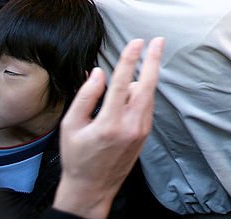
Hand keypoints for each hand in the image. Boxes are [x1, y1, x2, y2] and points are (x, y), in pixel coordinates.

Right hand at [53, 37, 164, 218]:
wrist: (92, 188)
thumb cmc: (77, 157)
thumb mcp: (71, 125)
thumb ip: (85, 96)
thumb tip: (99, 72)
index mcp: (110, 123)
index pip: (123, 82)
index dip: (130, 59)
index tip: (136, 42)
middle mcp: (131, 125)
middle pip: (148, 85)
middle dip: (154, 60)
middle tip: (159, 41)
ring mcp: (141, 130)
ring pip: (149, 94)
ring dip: (145, 76)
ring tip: (137, 65)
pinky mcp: (145, 134)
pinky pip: (148, 105)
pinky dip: (143, 92)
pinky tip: (134, 87)